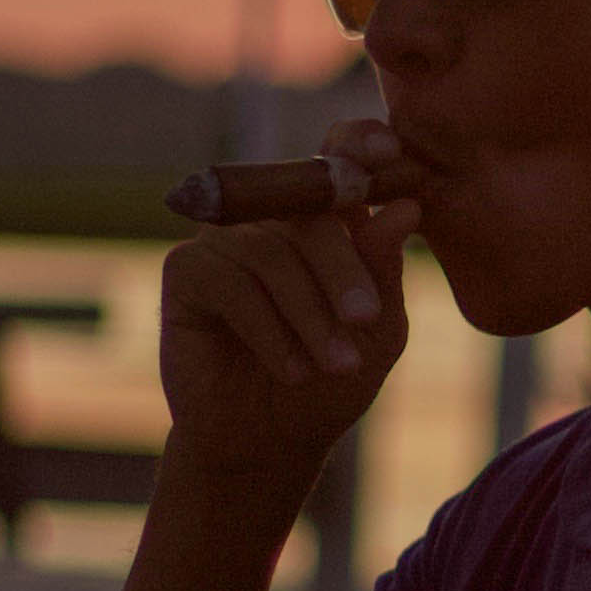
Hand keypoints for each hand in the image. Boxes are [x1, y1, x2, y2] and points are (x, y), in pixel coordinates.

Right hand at [157, 143, 420, 495]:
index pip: (339, 160)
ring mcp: (226, 239)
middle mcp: (272, 217)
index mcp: (324, 219)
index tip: (391, 155)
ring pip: (272, 253)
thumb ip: (384, 270)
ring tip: (335, 366)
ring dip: (309, 315)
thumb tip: (404, 208)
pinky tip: (293, 369)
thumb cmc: (330, 381)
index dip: (360, 146)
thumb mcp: (376, 331)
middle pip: (310, 212)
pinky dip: (269, 330)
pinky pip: (230, 283)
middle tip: (366, 319)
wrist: (270, 443)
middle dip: (343, 269)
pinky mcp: (186, 271)